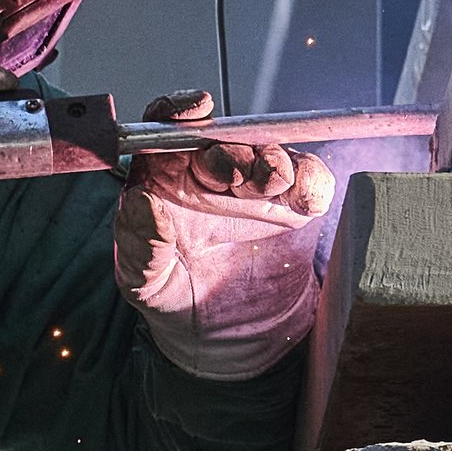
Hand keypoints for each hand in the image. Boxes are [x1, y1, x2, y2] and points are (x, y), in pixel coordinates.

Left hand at [115, 90, 334, 381]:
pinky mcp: (295, 206)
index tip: (196, 110)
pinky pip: (310, 181)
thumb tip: (139, 201)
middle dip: (233, 148)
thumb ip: (140, 243)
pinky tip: (304, 201)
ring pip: (271, 153)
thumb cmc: (174, 300)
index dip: (180, 112)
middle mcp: (211, 173)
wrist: (227, 340)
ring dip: (274, 160)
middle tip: (236, 172)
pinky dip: (312, 182)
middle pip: (226, 139)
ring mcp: (256, 187)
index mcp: (166, 178)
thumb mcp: (145, 281)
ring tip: (272, 182)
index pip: (168, 130)